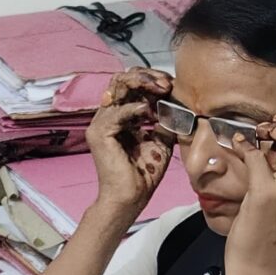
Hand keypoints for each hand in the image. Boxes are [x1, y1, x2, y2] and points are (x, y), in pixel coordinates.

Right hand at [83, 66, 177, 212]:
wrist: (131, 198)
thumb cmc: (144, 173)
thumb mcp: (162, 140)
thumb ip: (165, 121)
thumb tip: (177, 103)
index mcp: (119, 116)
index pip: (130, 84)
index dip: (150, 79)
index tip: (170, 86)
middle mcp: (107, 116)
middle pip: (121, 79)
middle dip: (146, 76)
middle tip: (166, 84)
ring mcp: (100, 124)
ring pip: (117, 87)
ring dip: (142, 85)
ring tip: (161, 91)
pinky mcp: (99, 134)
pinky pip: (117, 111)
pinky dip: (136, 109)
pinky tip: (150, 114)